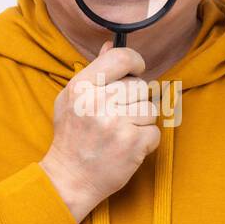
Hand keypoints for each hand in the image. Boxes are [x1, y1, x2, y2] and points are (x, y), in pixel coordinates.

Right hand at [40, 39, 160, 222]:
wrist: (69, 178)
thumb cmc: (71, 137)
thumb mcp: (71, 99)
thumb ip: (93, 71)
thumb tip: (110, 45)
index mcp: (82, 87)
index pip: (121, 58)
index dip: (135, 62)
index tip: (137, 70)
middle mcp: (98, 102)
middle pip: (140, 86)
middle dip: (135, 100)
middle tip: (119, 115)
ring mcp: (116, 124)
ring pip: (150, 109)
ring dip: (141, 121)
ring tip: (121, 132)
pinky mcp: (133, 144)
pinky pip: (155, 132)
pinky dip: (146, 141)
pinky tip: (127, 146)